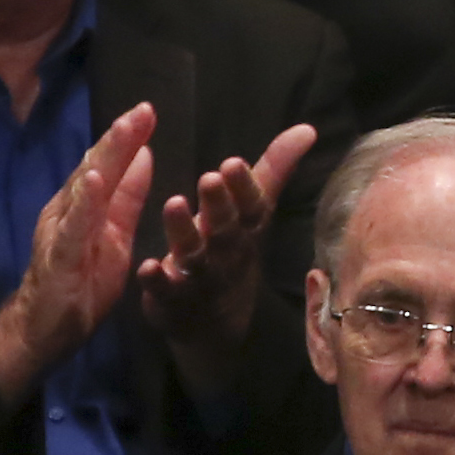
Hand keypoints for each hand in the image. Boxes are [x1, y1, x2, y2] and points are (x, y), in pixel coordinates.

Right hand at [0, 104, 159, 403]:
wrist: (44, 329)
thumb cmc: (80, 279)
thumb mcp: (114, 232)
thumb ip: (127, 196)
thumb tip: (145, 153)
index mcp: (85, 204)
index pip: (107, 164)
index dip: (126, 137)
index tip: (148, 110)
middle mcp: (69, 210)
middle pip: (95, 168)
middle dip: (118, 138)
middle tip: (141, 111)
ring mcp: (61, 232)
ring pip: (83, 190)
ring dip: (103, 160)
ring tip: (122, 132)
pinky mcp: (58, 258)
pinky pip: (72, 228)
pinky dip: (83, 204)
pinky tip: (94, 182)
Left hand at [138, 119, 324, 393]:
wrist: (214, 326)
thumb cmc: (232, 253)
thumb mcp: (254, 213)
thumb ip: (274, 169)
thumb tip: (307, 128)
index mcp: (245, 230)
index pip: (252, 207)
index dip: (244, 187)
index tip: (233, 163)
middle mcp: (226, 254)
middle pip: (226, 229)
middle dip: (219, 205)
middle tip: (210, 179)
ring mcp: (200, 279)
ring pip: (195, 256)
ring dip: (184, 232)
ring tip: (173, 204)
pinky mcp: (171, 300)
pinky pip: (164, 291)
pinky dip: (156, 280)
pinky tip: (146, 267)